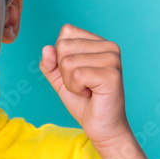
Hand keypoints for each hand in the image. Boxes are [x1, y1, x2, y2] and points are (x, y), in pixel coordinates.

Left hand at [39, 23, 131, 147]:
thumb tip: (47, 48)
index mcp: (99, 42)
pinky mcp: (111, 75)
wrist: (101, 126)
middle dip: (64, 71)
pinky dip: (76, 89)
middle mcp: (110, 46)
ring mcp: (112, 60)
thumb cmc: (84, 101)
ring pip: (67, 62)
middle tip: (82, 84)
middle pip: (64, 46)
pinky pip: (76, 75)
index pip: (66, 32)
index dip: (61, 56)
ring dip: (70, 82)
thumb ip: (50, 62)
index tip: (77, 73)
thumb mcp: (60, 78)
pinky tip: (91, 94)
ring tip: (87, 90)